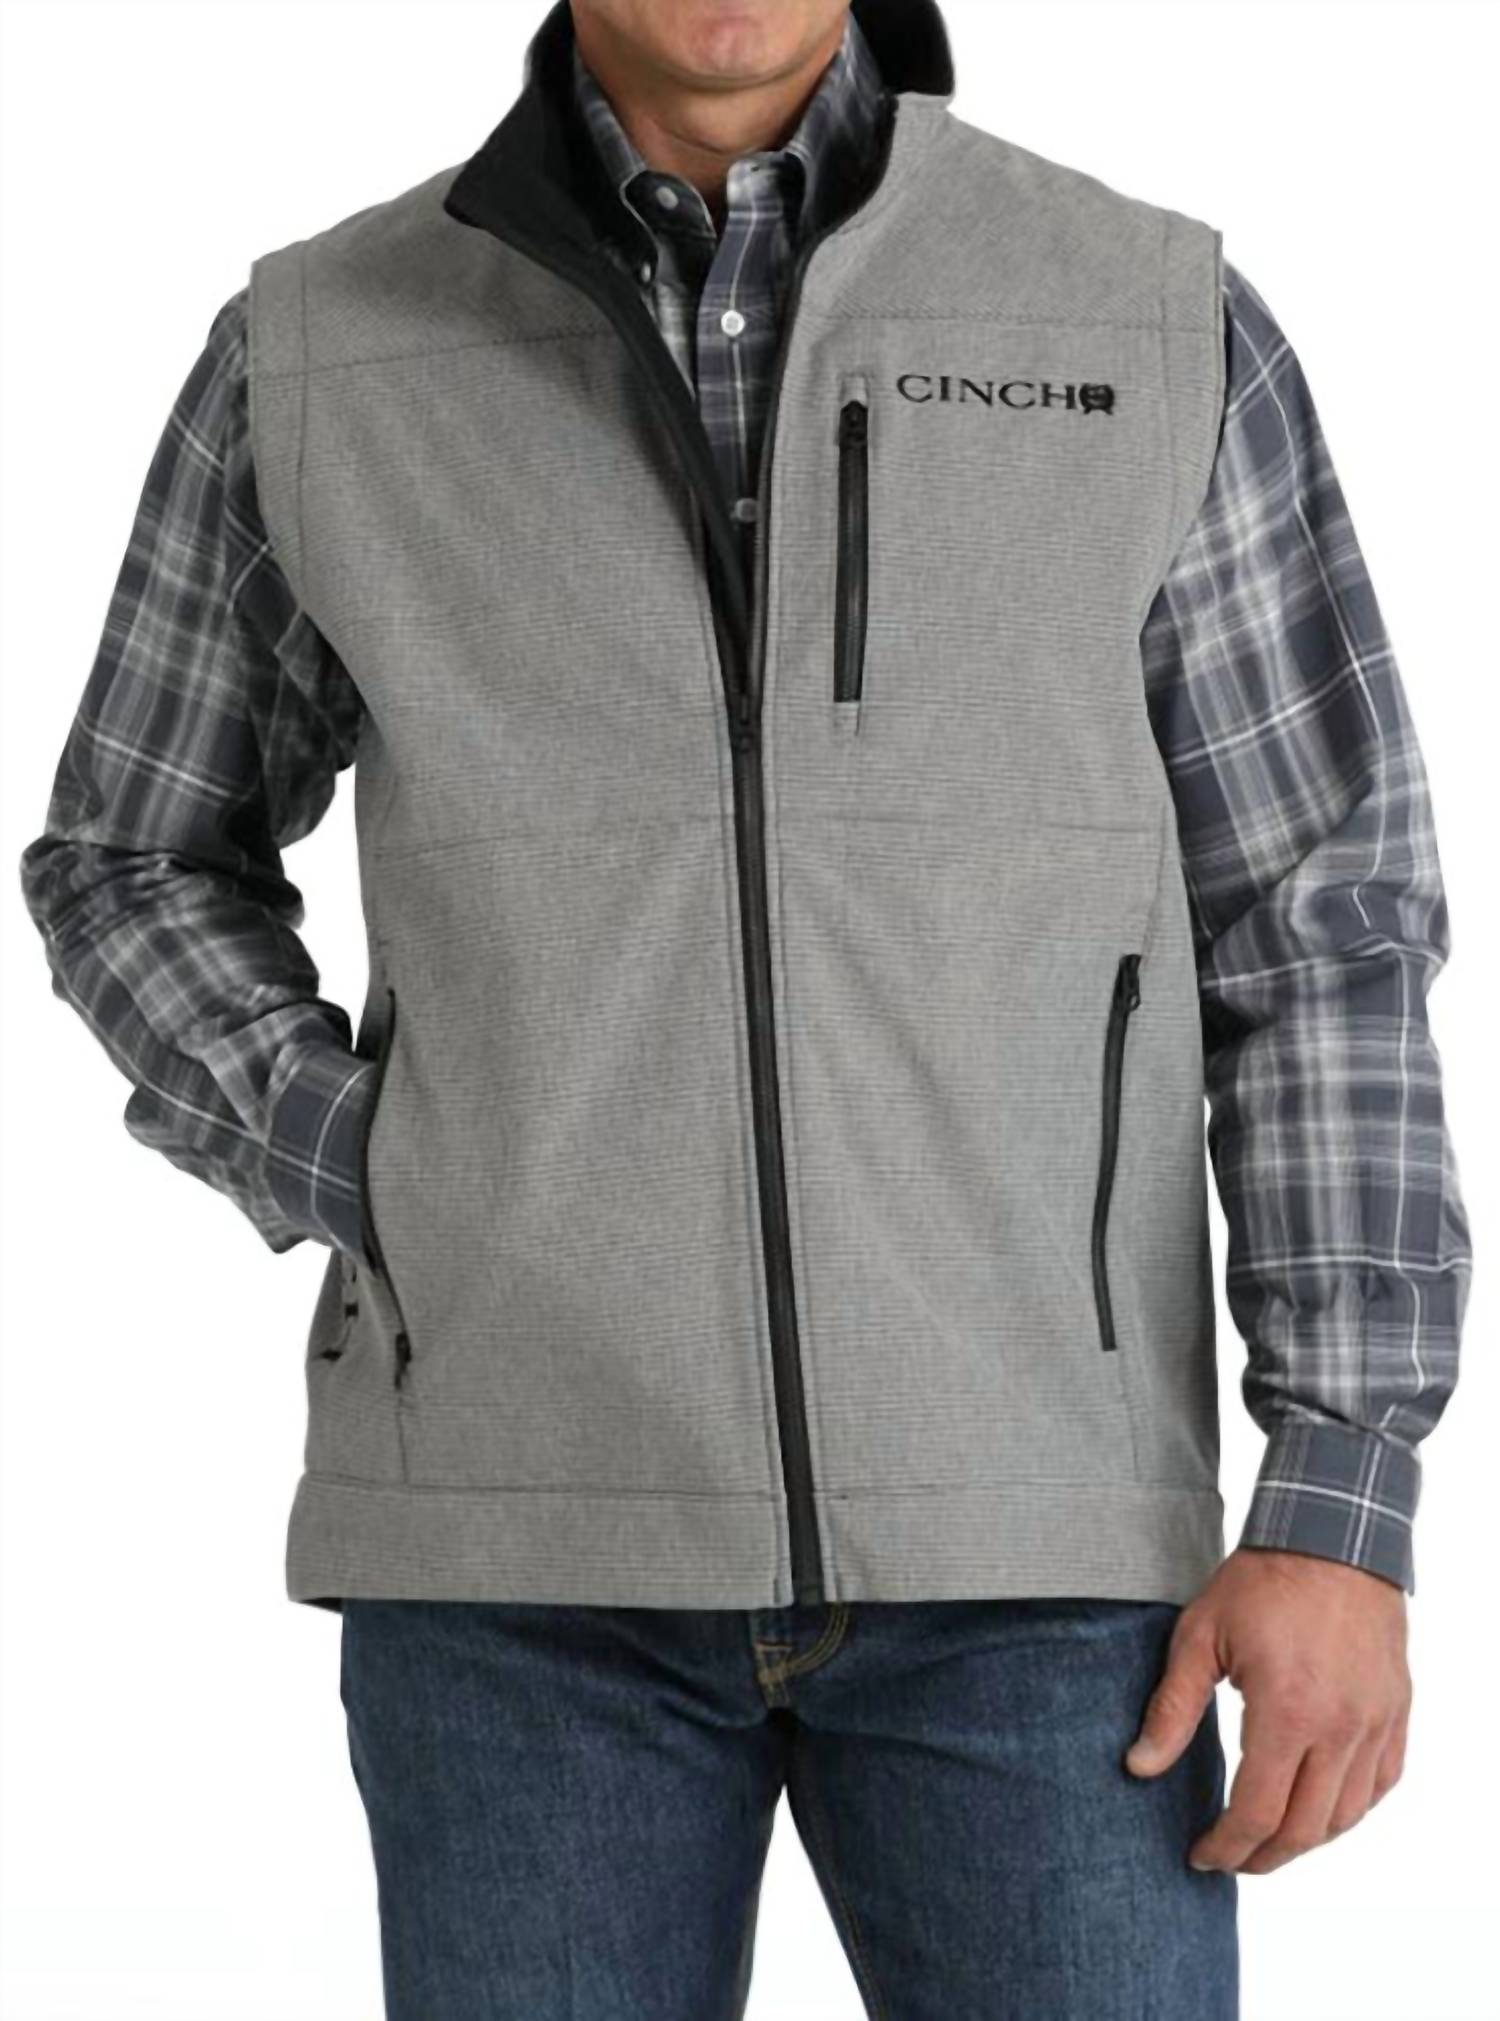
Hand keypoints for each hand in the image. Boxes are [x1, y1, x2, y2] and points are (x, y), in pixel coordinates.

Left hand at [1124, 1547, 1410, 1874]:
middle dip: (1262, 1857)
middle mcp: (1340, 1727)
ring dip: (1306, 1840)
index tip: (1201, 1855)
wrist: (1331, 1537)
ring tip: (1269, 1840)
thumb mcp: (1200, 1636)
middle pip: (1305, 1829)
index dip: (1226, 1846)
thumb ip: (1173, 1708)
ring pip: (1347, 1815)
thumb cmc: (1262, 1582)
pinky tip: (1321, 1807)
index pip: (1257, 1811)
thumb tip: (1139, 1766)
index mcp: (1288, 1712)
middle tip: (1231, 1858)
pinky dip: (1350, 1809)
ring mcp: (1376, 1722)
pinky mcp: (1395, 1710)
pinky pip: (1381, 1783)